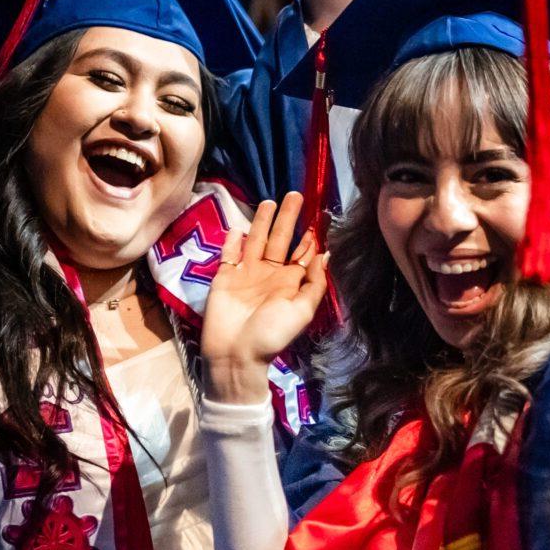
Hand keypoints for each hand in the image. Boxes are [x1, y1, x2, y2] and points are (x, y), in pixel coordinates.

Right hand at [199, 193, 328, 402]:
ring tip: (270, 202)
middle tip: (296, 195)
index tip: (319, 214)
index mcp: (290, 282)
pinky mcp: (224, 277)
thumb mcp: (301, 311)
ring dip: (263, 222)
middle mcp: (269, 274)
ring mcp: (246, 274)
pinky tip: (238, 227)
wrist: (236, 354)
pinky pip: (229, 255)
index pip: (303, 253)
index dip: (311, 235)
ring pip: (256, 241)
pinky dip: (233, 241)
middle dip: (289, 218)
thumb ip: (313, 283)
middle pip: (281, 240)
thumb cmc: (272, 334)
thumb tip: (325, 253)